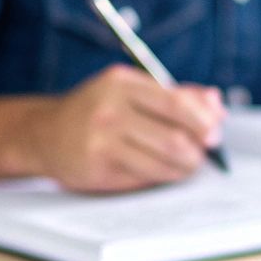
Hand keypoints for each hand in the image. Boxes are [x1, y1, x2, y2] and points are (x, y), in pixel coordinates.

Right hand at [38, 65, 224, 192]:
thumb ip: (174, 95)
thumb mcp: (130, 90)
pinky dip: (162, 176)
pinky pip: (144, 177)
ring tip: (187, 165)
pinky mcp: (96, 168)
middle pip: (173, 137)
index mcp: (121, 82)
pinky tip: (163, 171)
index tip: (215, 133)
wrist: (44, 133)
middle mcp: (109, 109)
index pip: (176, 103)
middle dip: (197, 150)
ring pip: (163, 161)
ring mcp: (101, 140)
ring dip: (184, 168)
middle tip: (203, 155)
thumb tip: (217, 103)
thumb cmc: (97, 109)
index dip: (203, 121)